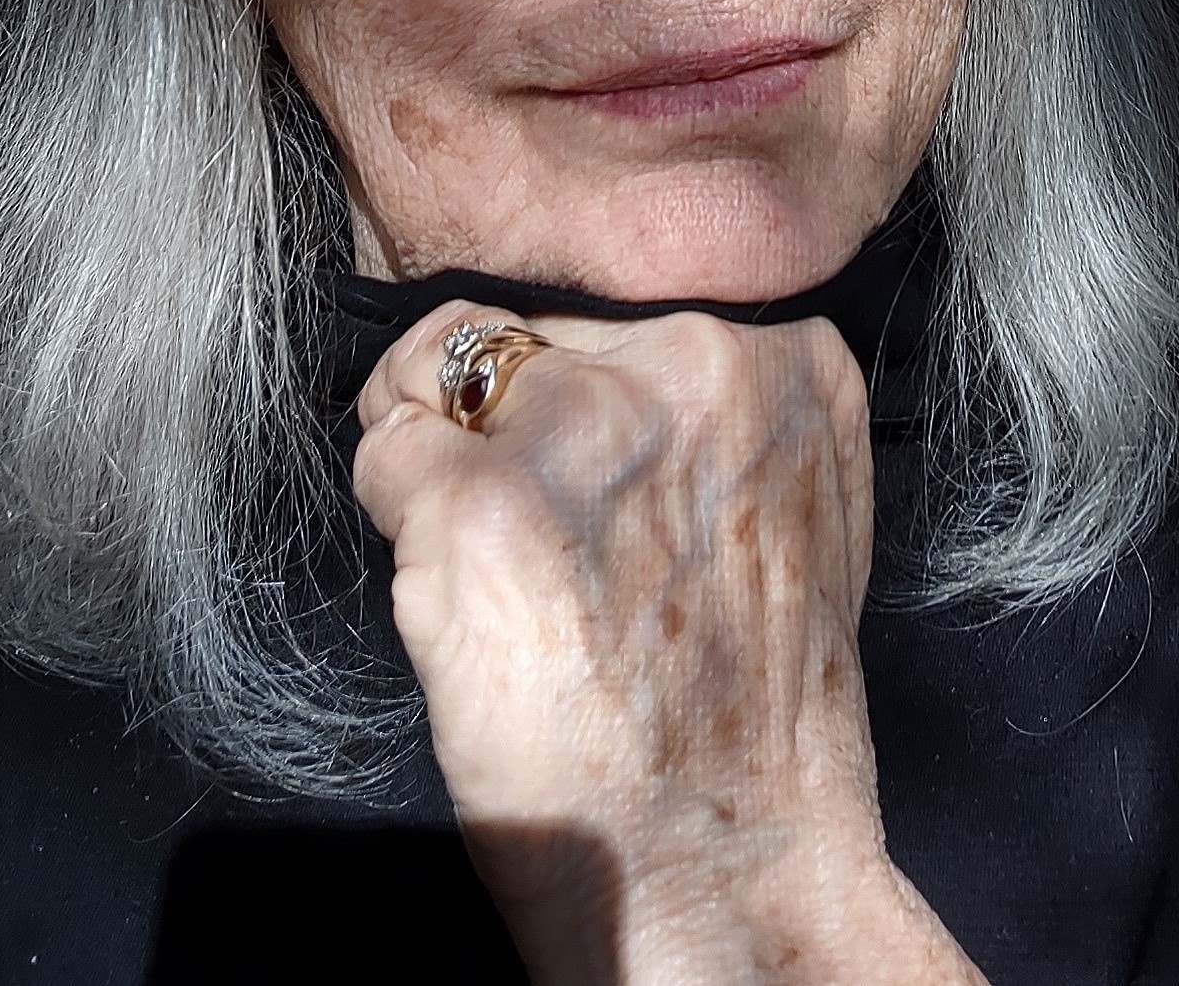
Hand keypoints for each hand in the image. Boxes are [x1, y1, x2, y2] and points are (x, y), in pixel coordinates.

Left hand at [351, 297, 889, 953]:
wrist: (723, 867)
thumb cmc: (754, 715)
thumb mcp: (793, 508)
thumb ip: (721, 414)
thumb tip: (596, 364)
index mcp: (786, 361)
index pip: (614, 311)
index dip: (572, 396)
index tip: (581, 470)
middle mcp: (691, 366)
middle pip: (524, 332)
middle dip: (507, 421)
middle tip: (550, 545)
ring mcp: (582, 428)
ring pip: (439, 374)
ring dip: (444, 463)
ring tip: (514, 576)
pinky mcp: (479, 500)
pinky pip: (385, 453)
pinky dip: (398, 527)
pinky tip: (469, 606)